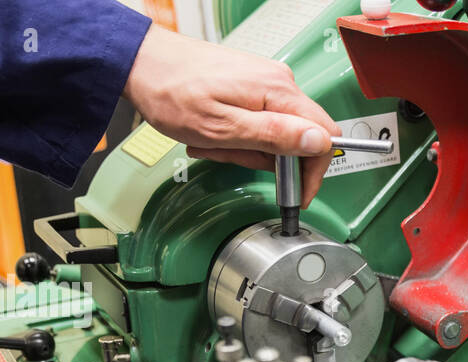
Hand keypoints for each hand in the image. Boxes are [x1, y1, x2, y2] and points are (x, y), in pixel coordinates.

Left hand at [122, 26, 340, 205]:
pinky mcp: (250, 84)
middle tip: (233, 158)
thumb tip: (320, 142)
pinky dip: (237, 135)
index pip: (325, 135)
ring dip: (246, 148)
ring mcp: (263, 81)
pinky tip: (214, 134)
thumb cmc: (172, 93)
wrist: (141, 63)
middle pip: (298, 136)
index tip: (299, 192)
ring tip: (214, 144)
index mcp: (278, 92)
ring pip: (275, 132)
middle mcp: (277, 82)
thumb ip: (276, 136)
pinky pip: (258, 120)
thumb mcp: (224, 128)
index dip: (314, 170)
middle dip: (268, 159)